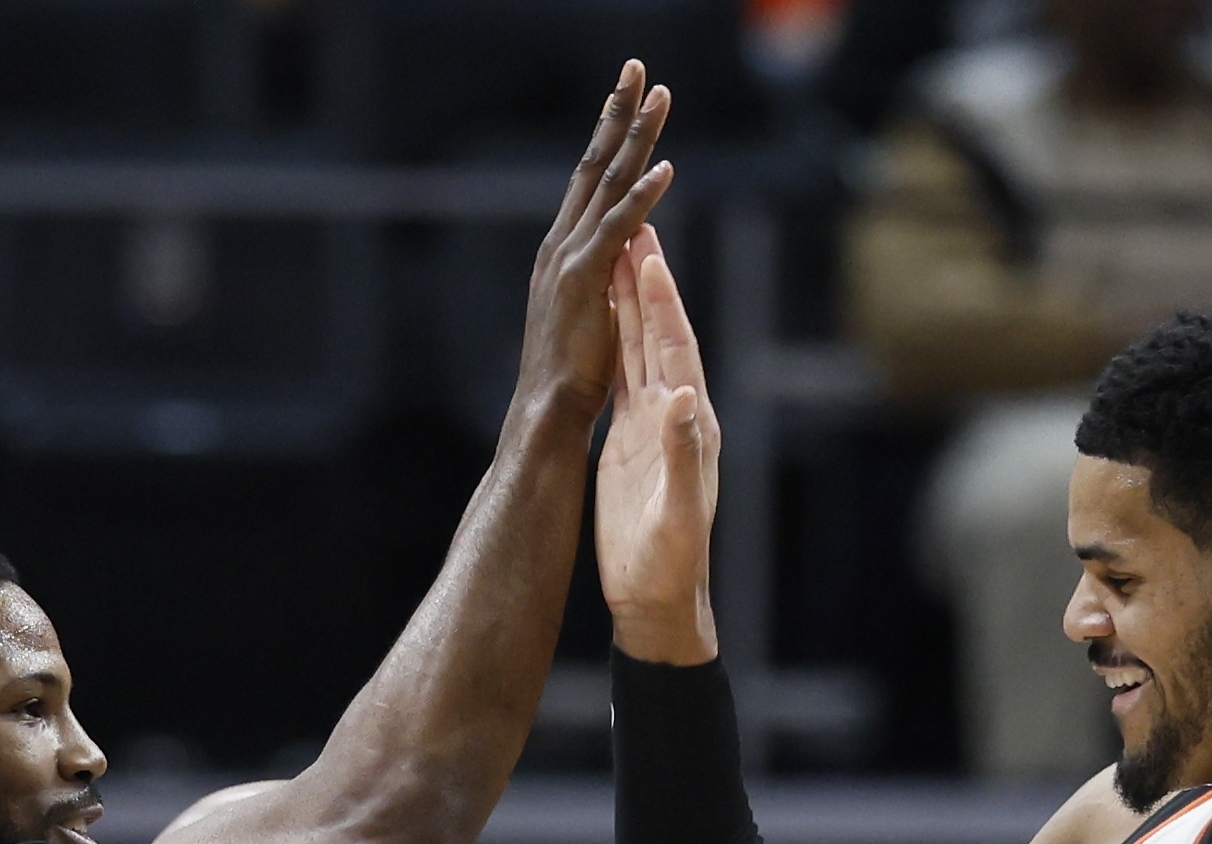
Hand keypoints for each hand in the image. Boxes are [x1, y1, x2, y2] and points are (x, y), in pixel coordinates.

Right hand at [515, 62, 674, 421]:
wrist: (545, 411)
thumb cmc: (568, 375)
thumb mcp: (588, 311)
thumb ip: (603, 273)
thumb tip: (627, 247)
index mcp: (563, 249)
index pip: (591, 178)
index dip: (609, 131)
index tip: (626, 93)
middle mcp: (563, 243)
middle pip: (596, 163)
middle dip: (617, 111)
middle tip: (636, 65)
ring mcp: (571, 259)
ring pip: (609, 184)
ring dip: (636, 137)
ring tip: (659, 97)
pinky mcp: (585, 281)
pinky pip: (619, 231)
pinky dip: (642, 198)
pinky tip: (665, 170)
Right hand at [595, 227, 718, 664]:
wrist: (658, 602)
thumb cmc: (670, 565)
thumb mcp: (677, 511)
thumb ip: (684, 454)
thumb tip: (685, 397)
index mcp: (690, 427)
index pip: (676, 350)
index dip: (663, 303)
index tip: (651, 256)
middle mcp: (676, 418)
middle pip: (660, 337)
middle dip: (648, 285)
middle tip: (637, 229)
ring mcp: (653, 428)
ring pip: (640, 352)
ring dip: (630, 306)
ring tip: (619, 258)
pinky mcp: (629, 444)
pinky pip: (622, 381)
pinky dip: (614, 345)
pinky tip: (603, 319)